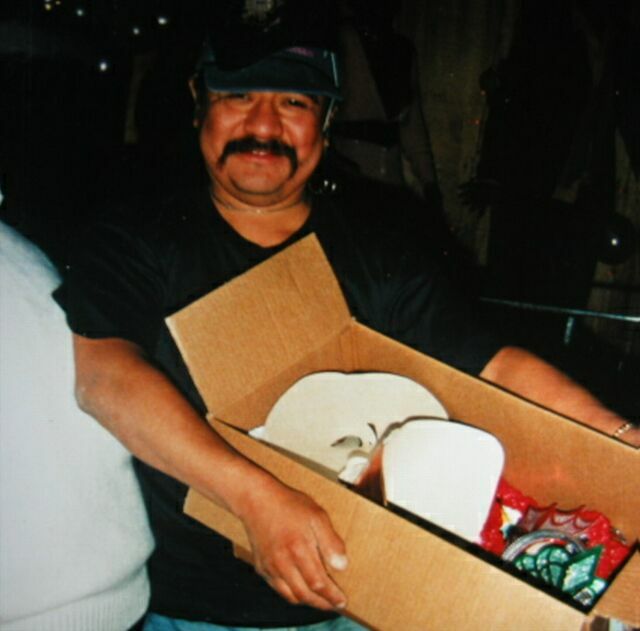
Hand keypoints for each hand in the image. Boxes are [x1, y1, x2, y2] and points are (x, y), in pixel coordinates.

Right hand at [236, 476, 347, 610]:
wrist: (256, 500)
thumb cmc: (288, 505)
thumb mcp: (317, 516)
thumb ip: (330, 542)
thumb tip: (342, 566)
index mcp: (298, 550)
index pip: (318, 584)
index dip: (332, 596)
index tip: (342, 601)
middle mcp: (282, 564)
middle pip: (305, 595)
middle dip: (322, 604)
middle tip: (334, 605)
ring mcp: (270, 567)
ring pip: (291, 595)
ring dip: (307, 601)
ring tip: (320, 601)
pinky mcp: (261, 567)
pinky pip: (278, 589)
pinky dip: (291, 594)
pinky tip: (300, 589)